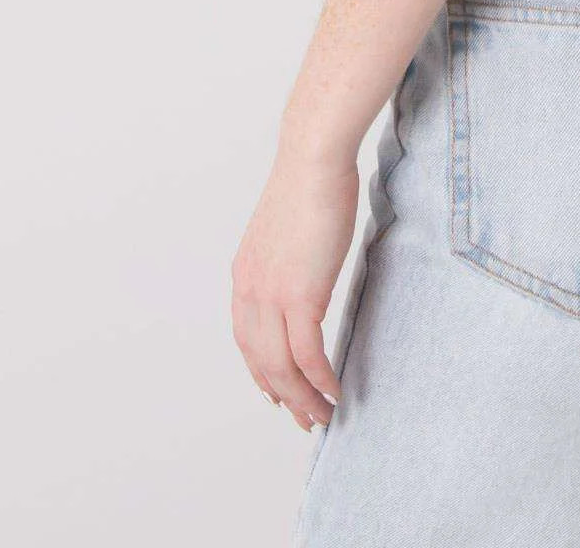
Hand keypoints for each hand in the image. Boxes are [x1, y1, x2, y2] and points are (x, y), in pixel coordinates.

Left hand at [231, 150, 359, 430]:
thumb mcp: (288, 231)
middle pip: (263, 363)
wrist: (313, 160)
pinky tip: (334, 390)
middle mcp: (250, 292)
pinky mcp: (299, 295)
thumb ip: (289, 259)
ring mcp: (271, 296)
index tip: (279, 394)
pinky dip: (320, 378)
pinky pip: (307, 354)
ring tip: (325, 415)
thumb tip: (305, 272)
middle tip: (307, 419)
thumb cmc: (311, 183)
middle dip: (285, 397)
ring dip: (304, 398)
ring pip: (283, 367)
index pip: (247, 341)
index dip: (262, 373)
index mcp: (244, 277)